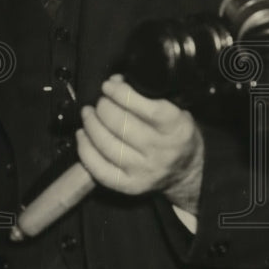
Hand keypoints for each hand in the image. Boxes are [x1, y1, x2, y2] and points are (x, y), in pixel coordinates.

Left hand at [76, 74, 204, 213]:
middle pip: (121, 125)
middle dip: (103, 107)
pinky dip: (85, 149)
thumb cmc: (174, 133)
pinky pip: (99, 169)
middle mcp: (161, 152)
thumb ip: (149, 95)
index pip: (148, 109)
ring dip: (90, 124)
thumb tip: (114, 82)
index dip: (122, 94)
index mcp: (177, 129)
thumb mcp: (175, 109)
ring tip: (88, 113)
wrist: (186, 171)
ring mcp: (144, 171)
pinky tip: (82, 135)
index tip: (109, 85)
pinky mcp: (130, 186)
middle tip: (100, 101)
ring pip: (106, 145)